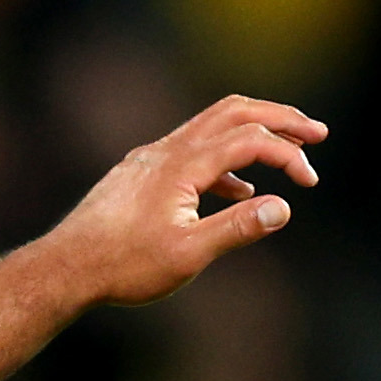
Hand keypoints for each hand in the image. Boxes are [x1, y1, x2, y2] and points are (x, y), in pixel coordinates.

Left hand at [47, 94, 324, 309]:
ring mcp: (151, 158)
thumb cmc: (123, 266)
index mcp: (185, 164)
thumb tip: (284, 209)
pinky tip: (235, 194)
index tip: (309, 183)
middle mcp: (168, 149)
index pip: (250, 138)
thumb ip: (237, 230)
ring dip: (252, 136)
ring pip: (211, 127)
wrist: (65, 267)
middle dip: (280, 119)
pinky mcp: (139, 173)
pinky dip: (223, 162)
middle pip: (235, 112)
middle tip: (316, 133)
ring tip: (282, 162)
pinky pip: (191, 151)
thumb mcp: (187, 255)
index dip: (288, 153)